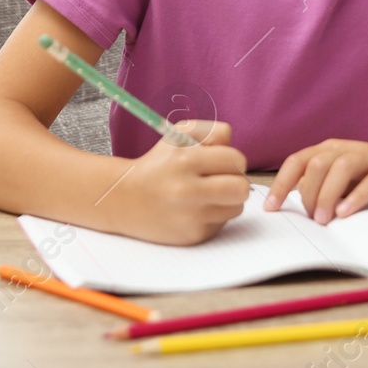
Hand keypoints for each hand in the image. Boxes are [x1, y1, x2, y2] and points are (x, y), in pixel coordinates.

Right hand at [109, 119, 249, 245]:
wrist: (125, 199)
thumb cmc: (158, 164)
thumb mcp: (179, 135)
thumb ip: (212, 132)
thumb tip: (233, 145)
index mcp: (185, 161)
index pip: (235, 160)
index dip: (232, 159)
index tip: (220, 162)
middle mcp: (187, 191)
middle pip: (242, 188)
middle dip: (237, 181)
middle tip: (223, 180)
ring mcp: (190, 217)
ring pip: (237, 207)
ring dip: (228, 200)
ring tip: (207, 194)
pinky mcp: (193, 236)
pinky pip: (223, 223)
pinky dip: (215, 215)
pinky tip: (196, 209)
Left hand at [263, 139, 367, 223]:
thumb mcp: (343, 182)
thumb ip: (321, 188)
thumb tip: (292, 204)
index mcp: (331, 150)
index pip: (297, 161)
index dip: (280, 184)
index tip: (270, 208)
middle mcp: (348, 149)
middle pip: (317, 164)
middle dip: (309, 194)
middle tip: (313, 220)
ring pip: (342, 167)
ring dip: (328, 195)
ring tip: (325, 219)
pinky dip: (357, 195)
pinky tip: (347, 212)